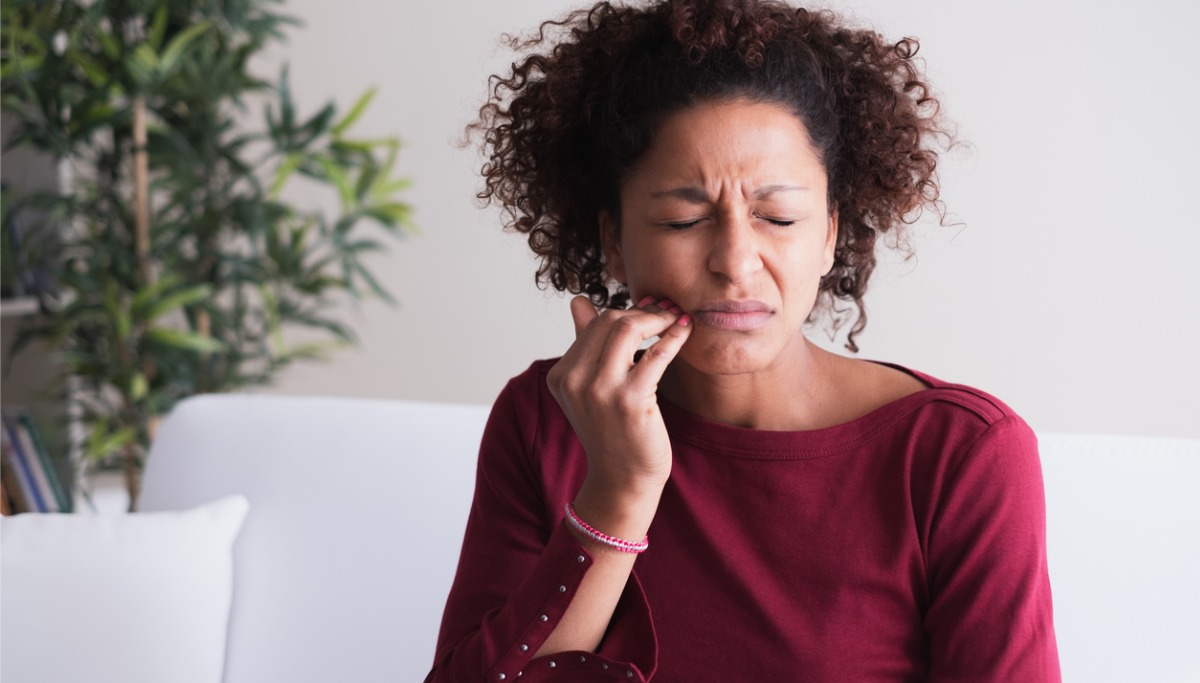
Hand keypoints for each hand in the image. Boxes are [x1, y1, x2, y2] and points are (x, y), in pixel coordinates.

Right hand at [547, 295, 691, 506]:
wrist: (622, 480)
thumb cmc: (611, 432)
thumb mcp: (589, 388)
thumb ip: (584, 343)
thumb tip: (578, 301)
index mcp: (561, 375)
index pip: (595, 323)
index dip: (627, 312)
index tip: (651, 311)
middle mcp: (574, 381)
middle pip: (610, 321)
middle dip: (644, 311)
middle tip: (667, 312)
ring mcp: (600, 391)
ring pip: (628, 329)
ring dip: (658, 318)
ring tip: (676, 319)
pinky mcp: (630, 401)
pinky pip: (656, 353)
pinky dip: (674, 336)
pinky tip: (686, 331)